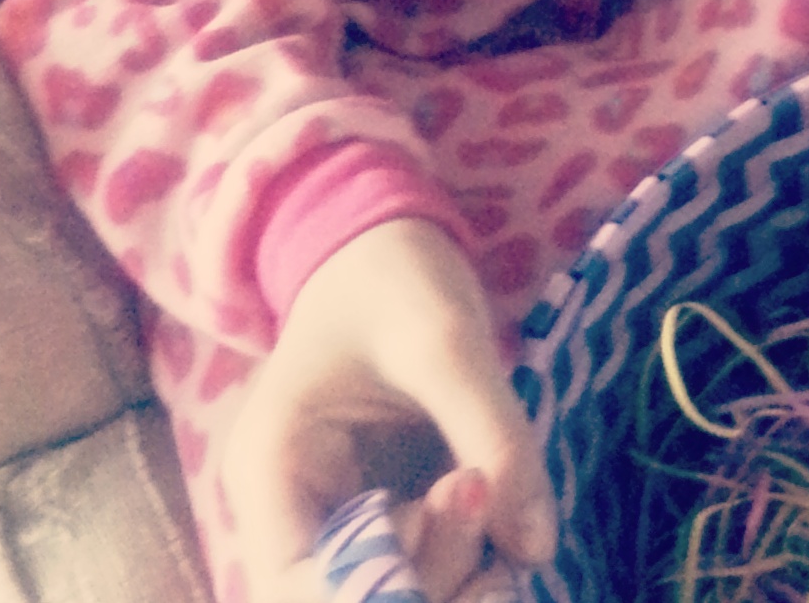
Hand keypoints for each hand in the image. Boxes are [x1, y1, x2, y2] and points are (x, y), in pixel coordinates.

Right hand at [219, 219, 556, 602]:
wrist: (387, 242)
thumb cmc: (396, 273)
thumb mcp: (446, 336)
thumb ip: (491, 431)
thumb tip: (534, 545)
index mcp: (274, 468)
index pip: (299, 588)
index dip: (379, 596)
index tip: (464, 553)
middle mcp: (296, 514)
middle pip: (351, 599)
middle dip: (432, 579)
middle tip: (494, 520)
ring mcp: (344, 519)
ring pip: (396, 592)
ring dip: (458, 578)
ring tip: (509, 527)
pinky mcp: (391, 515)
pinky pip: (427, 568)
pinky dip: (472, 564)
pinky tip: (510, 530)